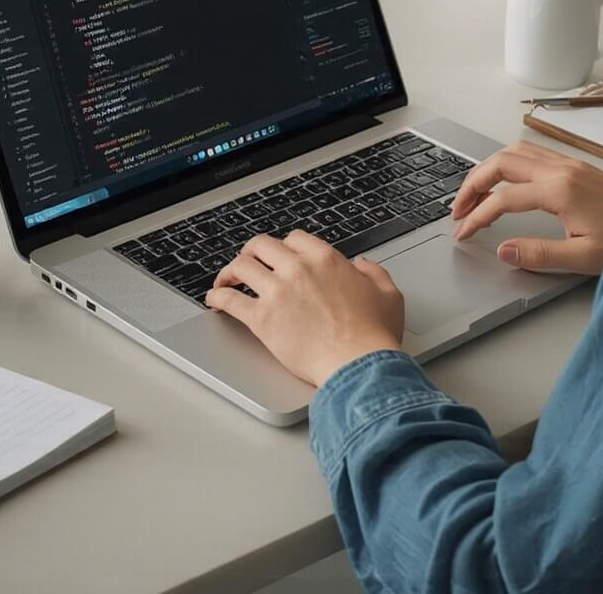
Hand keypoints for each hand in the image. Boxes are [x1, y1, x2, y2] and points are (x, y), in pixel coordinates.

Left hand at [205, 231, 404, 387]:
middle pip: (261, 245)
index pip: (294, 238)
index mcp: (326, 259)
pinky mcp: (262, 319)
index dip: (285, 246)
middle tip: (248, 262)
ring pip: (241, 266)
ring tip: (225, 279)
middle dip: (252, 251)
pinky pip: (230, 300)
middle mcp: (298, 268)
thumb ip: (374, 273)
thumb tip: (362, 266)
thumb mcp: (388, 293)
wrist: (358, 364)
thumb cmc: (374, 334)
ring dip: (230, 271)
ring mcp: (278, 292)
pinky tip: (214, 300)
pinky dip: (217, 297)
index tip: (281, 256)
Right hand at [451, 140, 602, 275]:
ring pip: (515, 152)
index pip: (504, 199)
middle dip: (473, 184)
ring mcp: (570, 163)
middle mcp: (562, 169)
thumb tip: (503, 249)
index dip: (477, 216)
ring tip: (475, 194)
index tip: (463, 232)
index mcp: (560, 190)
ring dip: (488, 169)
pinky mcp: (576, 166)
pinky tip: (505, 180)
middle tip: (458, 209)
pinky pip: (532, 153)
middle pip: (502, 162)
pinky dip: (508, 164)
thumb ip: (538, 253)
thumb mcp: (583, 257)